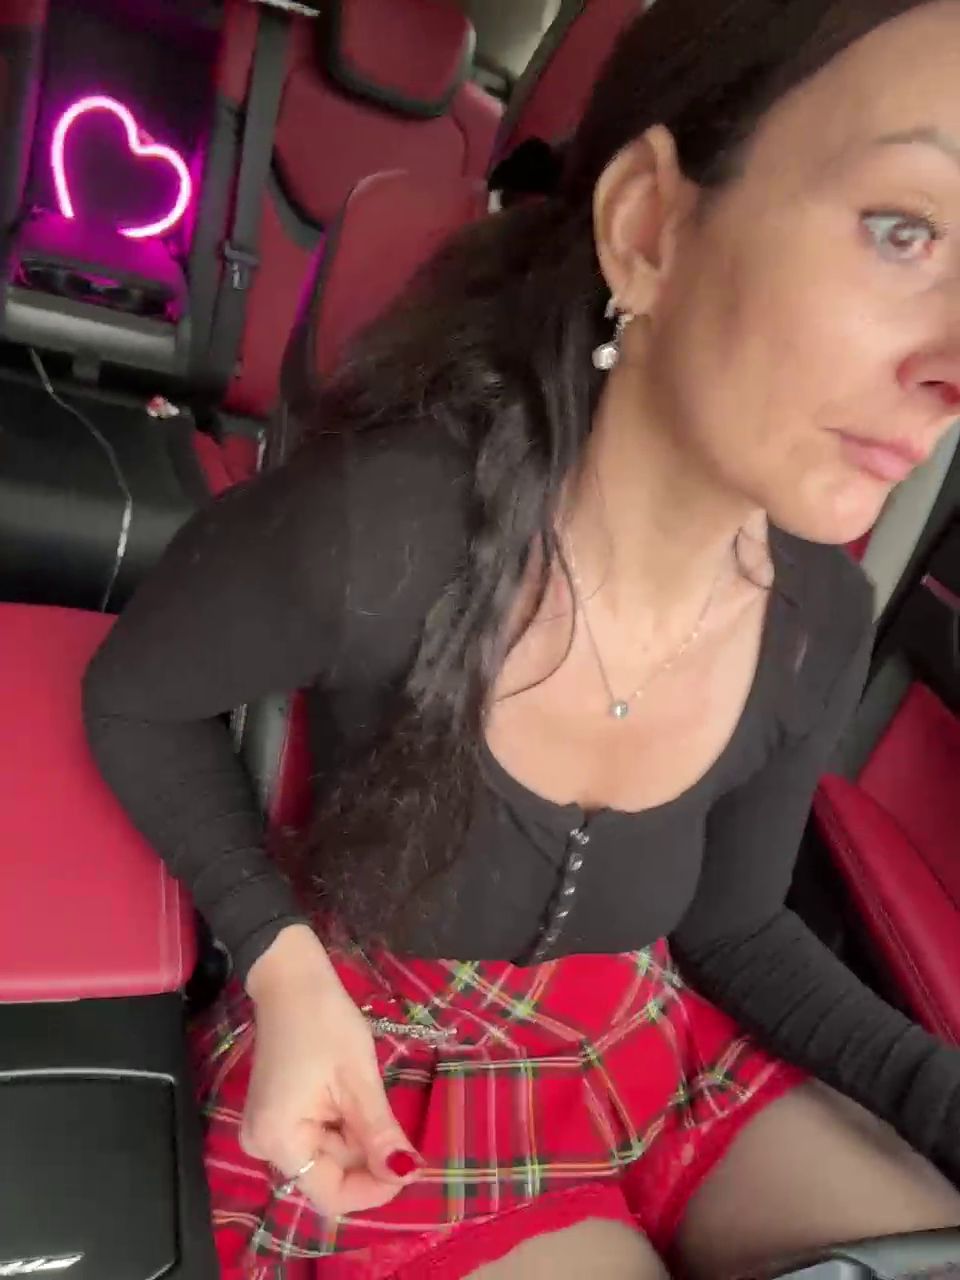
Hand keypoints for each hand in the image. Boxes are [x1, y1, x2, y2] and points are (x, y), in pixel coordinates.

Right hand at [241, 925, 420, 1215]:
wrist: (290, 979)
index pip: (331, 1195)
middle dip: (367, 1156)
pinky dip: (342, 1125)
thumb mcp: (358, 1078)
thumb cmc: (323, 1021)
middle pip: (328, 1175)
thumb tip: (407, 1175)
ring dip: (356, 1138)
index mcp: (279, 1140)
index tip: (410, 1164)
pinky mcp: (275, 1117)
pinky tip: (351, 1094)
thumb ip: (378, 1133)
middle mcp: (264, 1146)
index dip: (374, 1189)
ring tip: (365, 1094)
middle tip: (393, 1119)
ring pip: (326, 1156)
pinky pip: (316, 1137)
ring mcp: (267, 1132)